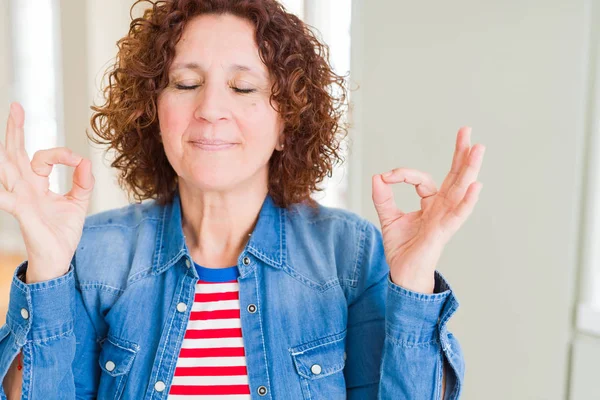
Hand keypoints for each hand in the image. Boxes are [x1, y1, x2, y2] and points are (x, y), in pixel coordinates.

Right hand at [0, 103, 94, 282]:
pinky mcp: (22, 212)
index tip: (78, 161)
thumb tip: (85, 161)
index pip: (42, 157)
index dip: (61, 154)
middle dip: (16, 130)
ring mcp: (20, 198)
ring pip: (8, 169)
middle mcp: (25, 187)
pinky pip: (5, 198)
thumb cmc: (62, 231)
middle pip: (15, 153)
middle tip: (16, 107)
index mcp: (37, 184)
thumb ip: (83, 182)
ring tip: (10, 125)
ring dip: (6, 151)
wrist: (59, 258)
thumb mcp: (78, 202)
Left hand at [371, 127, 484, 293]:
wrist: (403, 275)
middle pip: (454, 177)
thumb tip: (377, 177)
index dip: (403, 175)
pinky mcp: (443, 232)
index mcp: (430, 203)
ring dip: (469, 169)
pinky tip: (476, 185)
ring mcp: (445, 219)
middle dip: (460, 154)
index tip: (386, 177)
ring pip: (460, 190)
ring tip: (478, 149)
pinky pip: (458, 215)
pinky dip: (467, 201)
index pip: (421, 179)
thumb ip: (383, 198)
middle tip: (467, 131)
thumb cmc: (403, 249)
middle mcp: (441, 208)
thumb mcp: (389, 218)